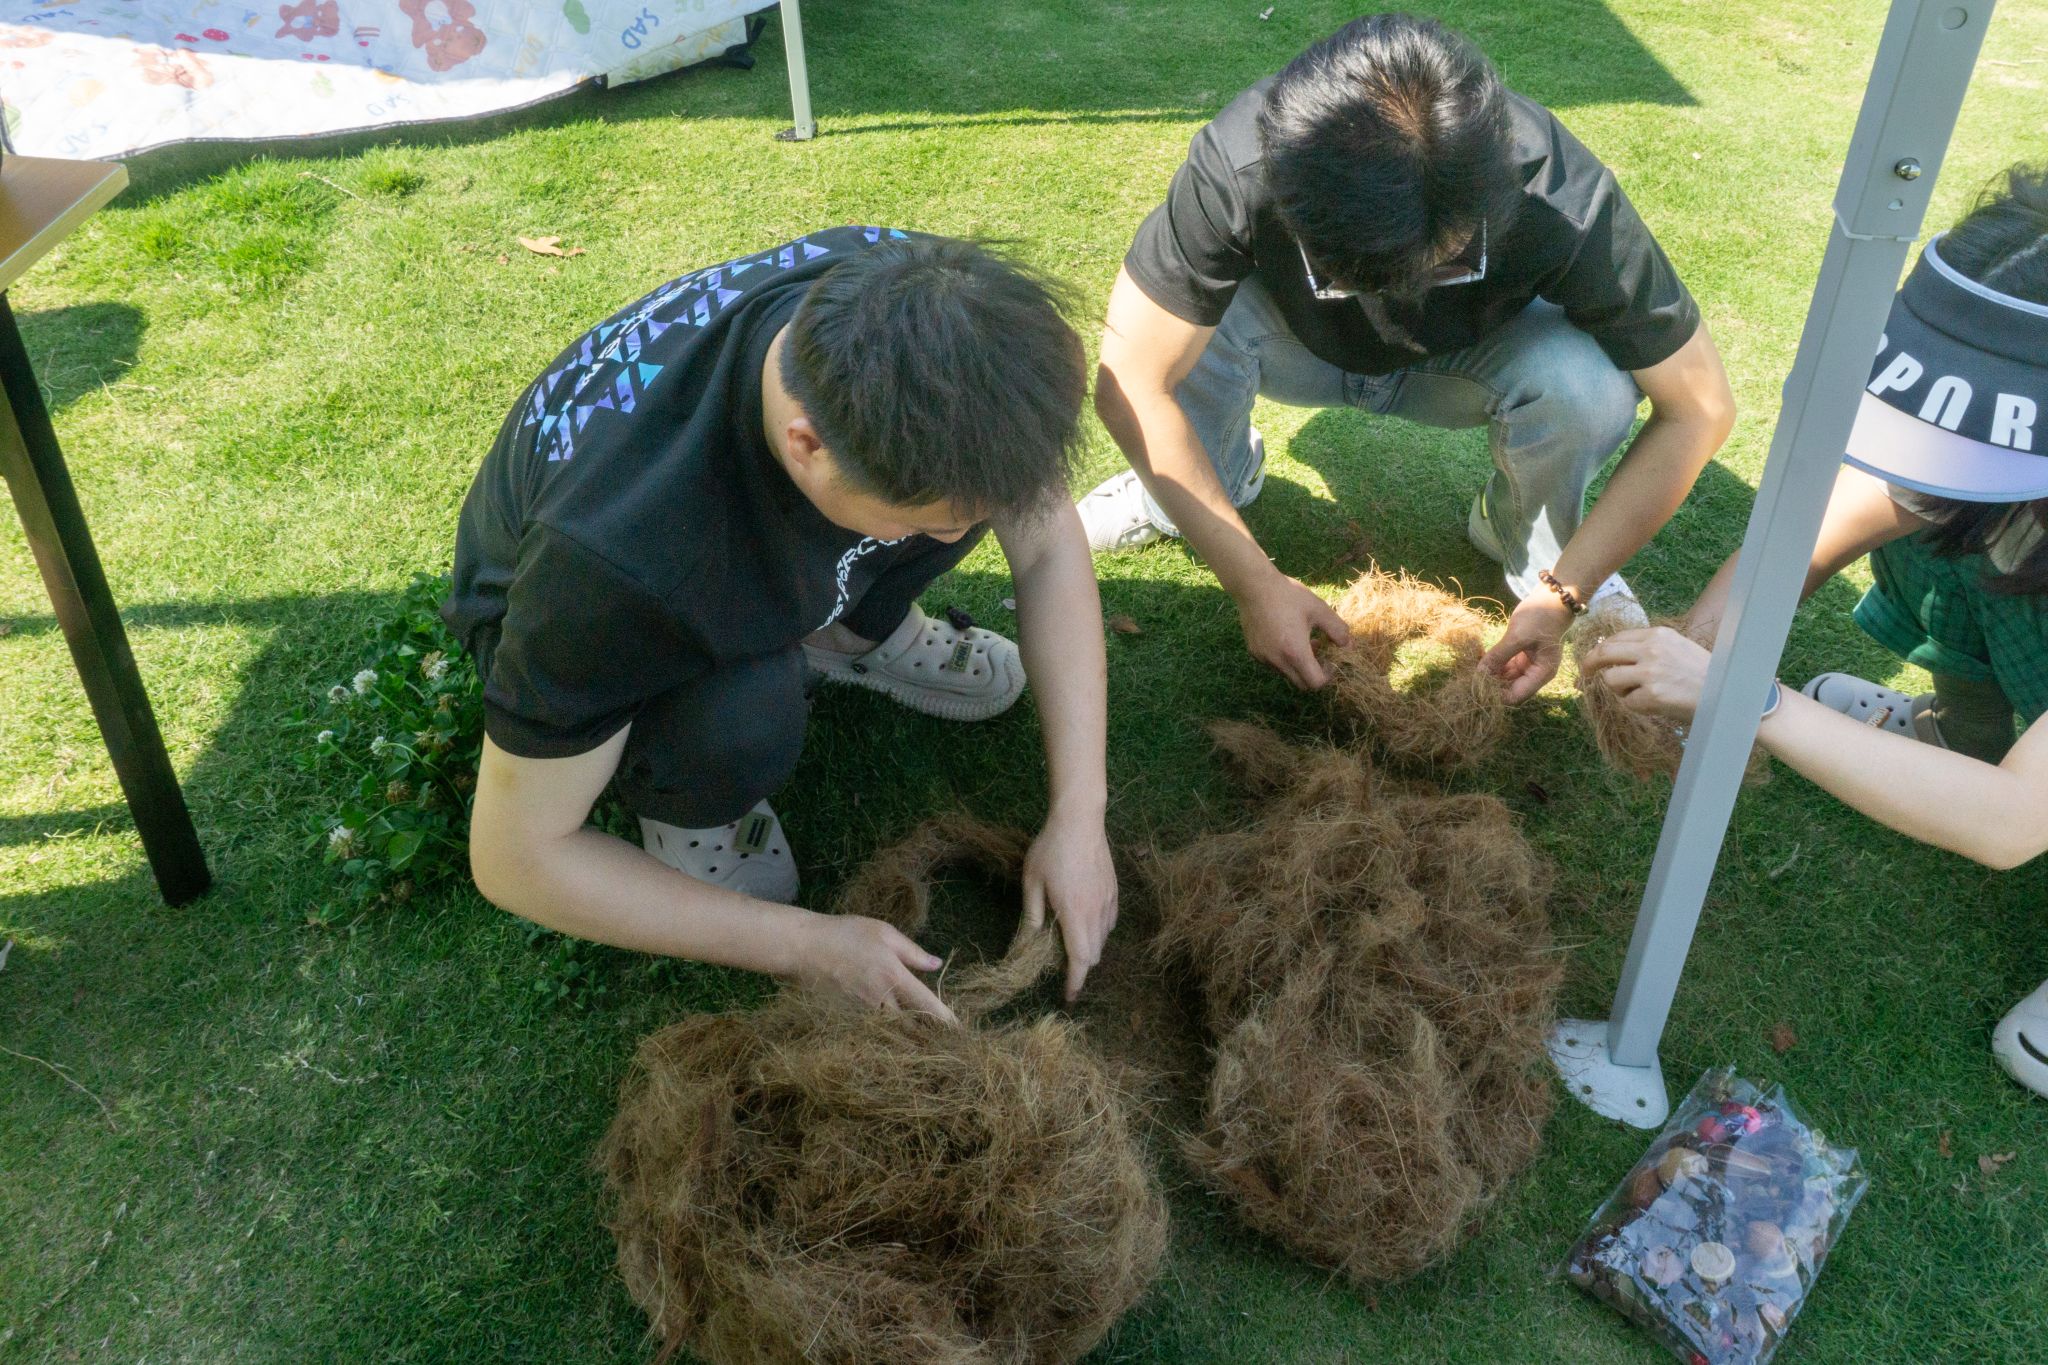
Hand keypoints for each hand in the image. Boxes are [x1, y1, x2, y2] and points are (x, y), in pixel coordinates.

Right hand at [793, 914, 957, 1023]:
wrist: (803, 947)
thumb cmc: (846, 933)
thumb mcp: (884, 932)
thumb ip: (912, 952)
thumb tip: (937, 965)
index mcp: (894, 976)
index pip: (927, 1004)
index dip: (946, 1020)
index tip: (960, 1032)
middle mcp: (880, 999)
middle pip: (911, 1026)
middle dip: (927, 1034)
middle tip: (941, 1039)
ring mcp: (862, 1012)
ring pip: (891, 1031)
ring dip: (906, 1035)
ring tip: (920, 1038)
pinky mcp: (847, 1018)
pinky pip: (872, 1030)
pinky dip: (883, 1033)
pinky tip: (890, 1033)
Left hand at [1022, 806, 1118, 1001]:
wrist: (1080, 819)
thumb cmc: (1050, 849)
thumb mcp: (1031, 883)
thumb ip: (1032, 916)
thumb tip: (1026, 944)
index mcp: (1074, 914)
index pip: (1079, 960)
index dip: (1074, 982)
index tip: (1068, 996)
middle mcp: (1096, 912)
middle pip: (1093, 954)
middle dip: (1079, 966)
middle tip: (1059, 964)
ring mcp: (1108, 901)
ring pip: (1103, 939)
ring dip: (1088, 948)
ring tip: (1069, 940)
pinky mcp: (1114, 890)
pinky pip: (1109, 922)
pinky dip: (1098, 931)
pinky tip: (1083, 920)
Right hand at [1236, 572, 1351, 689]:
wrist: (1254, 585)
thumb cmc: (1288, 596)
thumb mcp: (1319, 609)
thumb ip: (1337, 629)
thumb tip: (1348, 645)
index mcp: (1295, 652)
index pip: (1315, 683)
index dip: (1327, 676)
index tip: (1329, 661)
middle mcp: (1277, 661)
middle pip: (1301, 684)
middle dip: (1313, 672)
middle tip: (1318, 651)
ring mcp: (1263, 658)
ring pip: (1286, 674)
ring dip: (1298, 665)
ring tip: (1300, 640)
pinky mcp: (1254, 652)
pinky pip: (1273, 664)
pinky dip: (1283, 658)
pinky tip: (1284, 636)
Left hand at [1480, 594, 1573, 702]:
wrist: (1552, 599)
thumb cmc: (1540, 616)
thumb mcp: (1517, 636)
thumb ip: (1498, 657)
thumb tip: (1479, 676)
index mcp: (1542, 673)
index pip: (1516, 696)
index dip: (1496, 695)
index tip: (1477, 686)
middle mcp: (1536, 674)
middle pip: (1510, 689)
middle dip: (1491, 685)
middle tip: (1470, 678)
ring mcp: (1528, 666)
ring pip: (1505, 679)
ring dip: (1490, 676)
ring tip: (1472, 669)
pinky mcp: (1521, 658)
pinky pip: (1504, 668)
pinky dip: (1493, 666)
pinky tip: (1479, 661)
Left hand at [1578, 625, 1710, 722]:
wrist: (1726, 695)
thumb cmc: (1702, 674)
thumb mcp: (1676, 649)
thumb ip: (1647, 649)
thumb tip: (1611, 654)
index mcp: (1658, 635)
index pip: (1616, 638)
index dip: (1601, 650)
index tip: (1594, 660)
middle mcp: (1651, 649)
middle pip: (1604, 652)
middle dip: (1589, 664)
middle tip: (1582, 676)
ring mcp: (1650, 672)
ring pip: (1610, 679)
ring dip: (1618, 691)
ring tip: (1640, 695)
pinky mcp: (1650, 695)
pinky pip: (1626, 702)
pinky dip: (1635, 707)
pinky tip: (1655, 705)